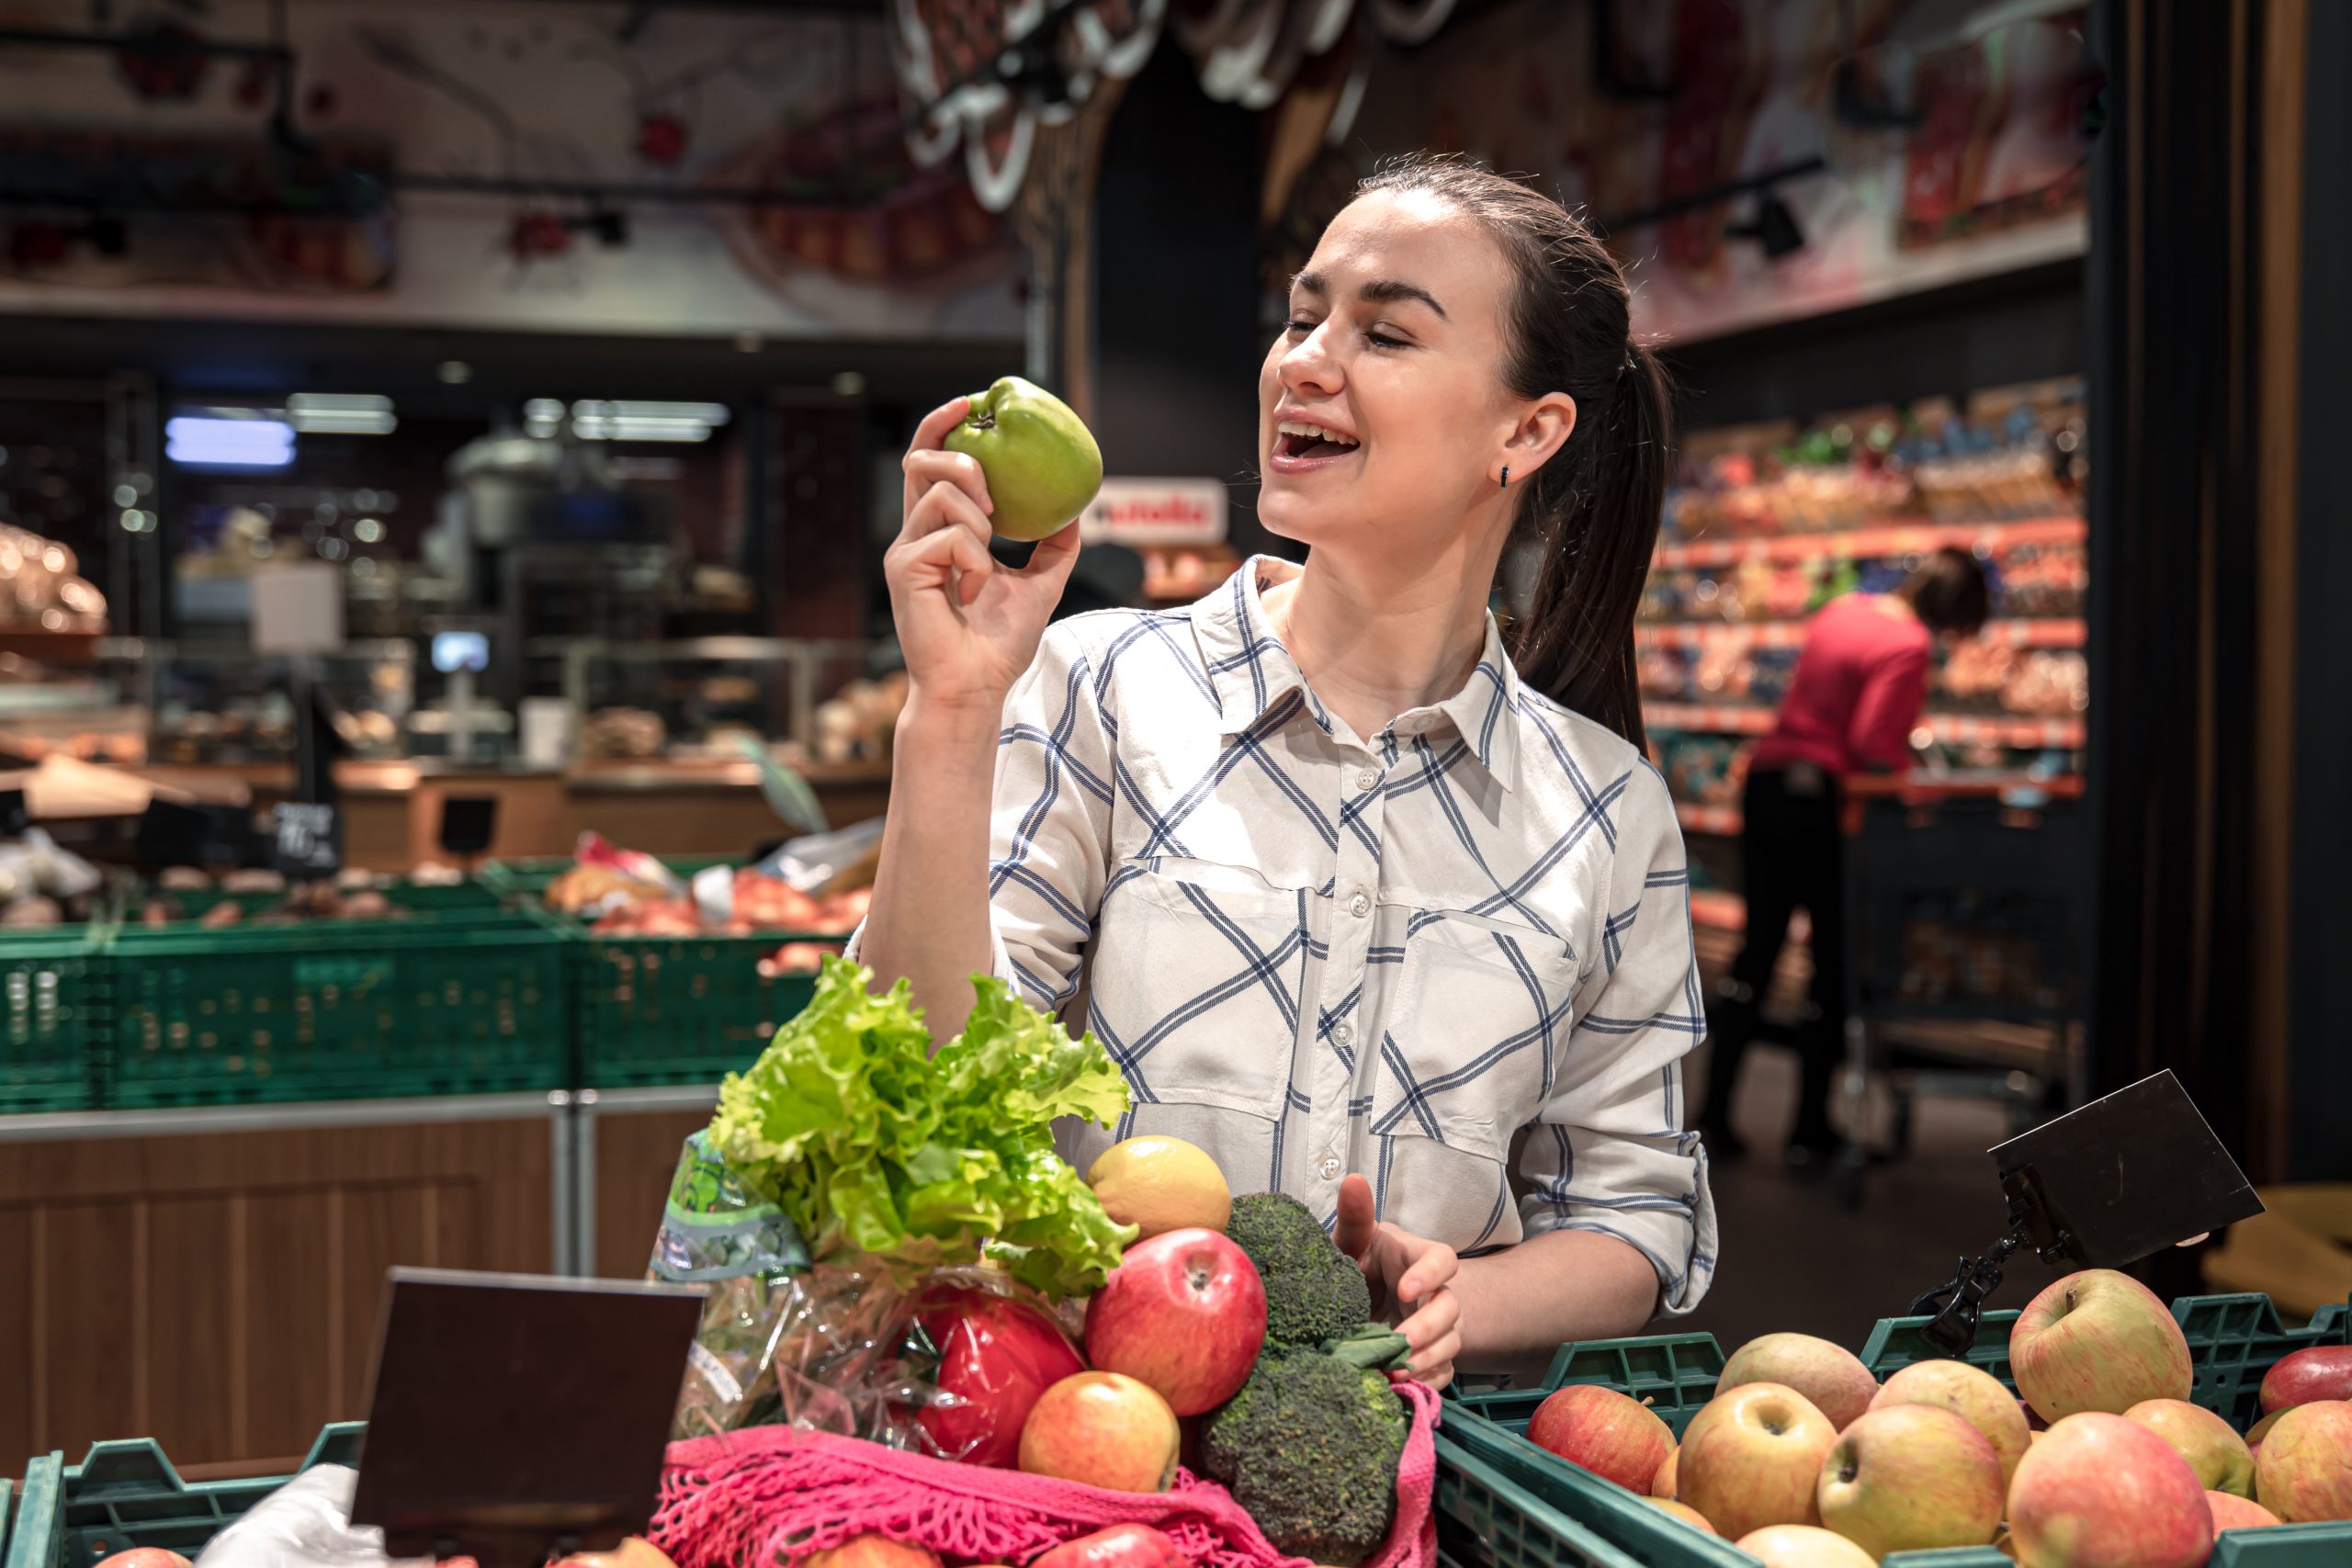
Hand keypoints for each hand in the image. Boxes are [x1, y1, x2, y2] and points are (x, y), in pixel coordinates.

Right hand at [886, 396, 1083, 715]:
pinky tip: (975, 592)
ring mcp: (905, 550)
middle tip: (994, 504)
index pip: (927, 463)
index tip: (971, 403)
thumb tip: (1075, 510)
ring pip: (943, 495)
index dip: (942, 425)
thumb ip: (1054, 547)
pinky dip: (977, 562)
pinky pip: (952, 537)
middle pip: (921, 460)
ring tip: (986, 565)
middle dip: (966, 464)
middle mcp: (914, 534)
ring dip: (980, 525)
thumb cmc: (998, 644)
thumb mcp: (1040, 585)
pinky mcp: (903, 569)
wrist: (977, 687)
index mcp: (938, 531)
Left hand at [1335, 1173, 1462, 1388]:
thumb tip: (1352, 1180)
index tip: (1404, 1289)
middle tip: (1398, 1342)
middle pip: (1451, 1309)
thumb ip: (1355, 1217)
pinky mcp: (1433, 1357)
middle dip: (1428, 1328)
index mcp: (1418, 1260)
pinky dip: (1426, 1383)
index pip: (1443, 1260)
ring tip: (1394, 1371)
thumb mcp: (1354, 1241)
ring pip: (1450, 1345)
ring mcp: (1438, 1328)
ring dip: (1426, 1359)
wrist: (1365, 1300)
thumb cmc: (1362, 1262)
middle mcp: (1434, 1294)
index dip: (1430, 1275)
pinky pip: (1442, 1373)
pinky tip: (1402, 1387)